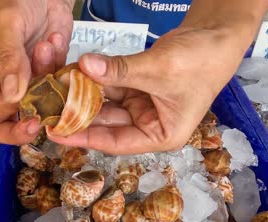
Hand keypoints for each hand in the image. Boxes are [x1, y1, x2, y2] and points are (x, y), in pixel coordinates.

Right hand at [0, 0, 73, 144]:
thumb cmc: (17, 5)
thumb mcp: (8, 27)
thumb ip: (10, 60)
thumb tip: (12, 96)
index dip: (11, 114)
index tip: (29, 109)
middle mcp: (5, 85)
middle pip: (11, 122)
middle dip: (26, 126)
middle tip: (43, 123)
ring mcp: (31, 83)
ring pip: (42, 104)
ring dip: (47, 75)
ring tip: (47, 41)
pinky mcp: (51, 77)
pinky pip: (59, 87)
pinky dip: (60, 67)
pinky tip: (54, 39)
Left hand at [47, 26, 251, 154]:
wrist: (217, 34)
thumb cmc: (201, 61)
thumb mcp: (158, 69)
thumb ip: (120, 70)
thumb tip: (84, 66)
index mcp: (160, 135)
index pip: (116, 142)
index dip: (85, 137)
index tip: (56, 132)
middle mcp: (149, 125)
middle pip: (108, 123)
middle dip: (80, 114)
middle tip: (50, 108)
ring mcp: (142, 105)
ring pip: (107, 103)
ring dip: (85, 95)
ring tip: (58, 89)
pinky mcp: (138, 87)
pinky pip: (112, 86)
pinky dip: (97, 79)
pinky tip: (76, 73)